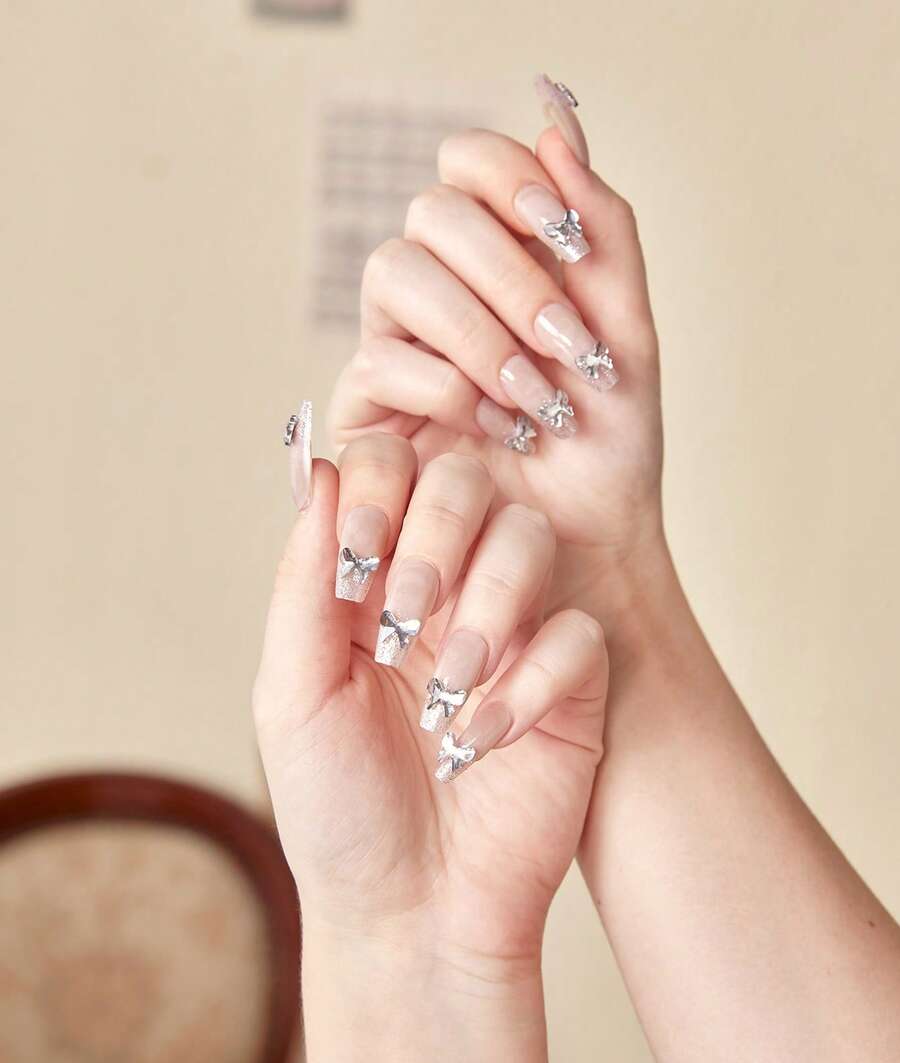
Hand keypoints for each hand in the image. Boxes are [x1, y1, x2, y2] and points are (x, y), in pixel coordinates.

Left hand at [254, 434, 607, 973]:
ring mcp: (512, 632)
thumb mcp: (294, 695)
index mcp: (371, 586)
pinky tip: (487, 738)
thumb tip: (320, 472)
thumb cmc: (342, 810)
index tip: (359, 553)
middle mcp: (444, 592)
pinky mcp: (570, 683)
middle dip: (437, 539)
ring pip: (531, 543)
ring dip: (489, 607)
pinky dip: (533, 680)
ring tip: (448, 693)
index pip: (388, 475)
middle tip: (405, 624)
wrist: (415, 913)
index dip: (381, 488)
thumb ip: (304, 584)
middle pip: (467, 487)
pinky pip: (576, 635)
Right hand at [329, 125, 667, 628]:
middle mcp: (441, 289)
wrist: (590, 539)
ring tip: (533, 397)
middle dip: (507, 278)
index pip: (468, 165)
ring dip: (476, 331)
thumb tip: (558, 120)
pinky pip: (382, 361)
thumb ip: (601, 225)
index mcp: (501, 256)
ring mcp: (398, 343)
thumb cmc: (610, 442)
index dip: (506, 180)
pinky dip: (449, 387)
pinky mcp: (371, 407)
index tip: (565, 236)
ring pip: (394, 273)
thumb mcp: (627, 329)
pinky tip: (496, 427)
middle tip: (566, 346)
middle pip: (429, 213)